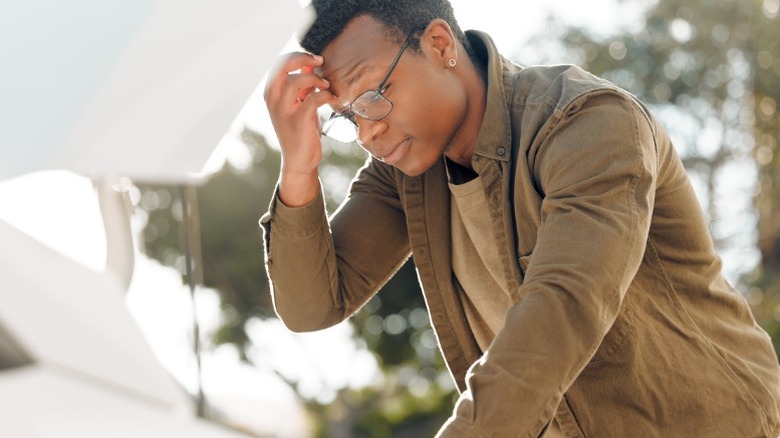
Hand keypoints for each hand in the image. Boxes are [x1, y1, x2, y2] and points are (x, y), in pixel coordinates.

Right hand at [264, 52, 334, 205]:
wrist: (299, 160)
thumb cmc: (301, 129)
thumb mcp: (299, 103)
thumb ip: (302, 84)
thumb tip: (312, 63)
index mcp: (271, 93)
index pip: (278, 64)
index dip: (297, 56)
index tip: (315, 59)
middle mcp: (273, 101)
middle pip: (281, 67)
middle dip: (301, 58)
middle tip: (319, 61)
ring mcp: (284, 112)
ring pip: (294, 82)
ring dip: (314, 79)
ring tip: (326, 85)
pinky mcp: (298, 122)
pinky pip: (312, 100)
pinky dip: (324, 95)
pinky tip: (331, 97)